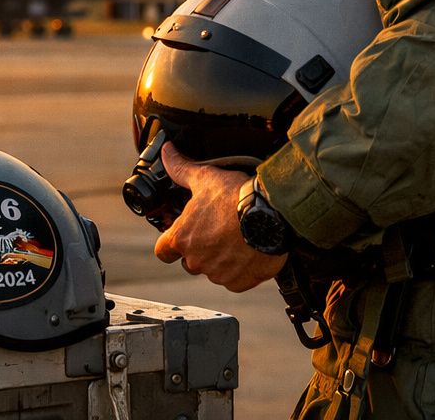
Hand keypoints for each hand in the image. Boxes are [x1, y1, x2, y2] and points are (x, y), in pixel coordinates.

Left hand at [152, 142, 286, 291]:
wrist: (271, 215)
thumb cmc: (235, 197)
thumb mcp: (205, 178)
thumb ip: (180, 169)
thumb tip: (166, 151)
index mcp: (182, 238)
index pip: (163, 251)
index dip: (170, 243)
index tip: (182, 235)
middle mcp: (196, 260)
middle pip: (190, 260)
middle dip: (200, 248)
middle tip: (217, 230)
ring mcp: (217, 274)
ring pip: (213, 270)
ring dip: (221, 258)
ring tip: (236, 237)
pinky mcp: (238, 283)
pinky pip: (234, 280)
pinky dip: (239, 269)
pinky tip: (247, 250)